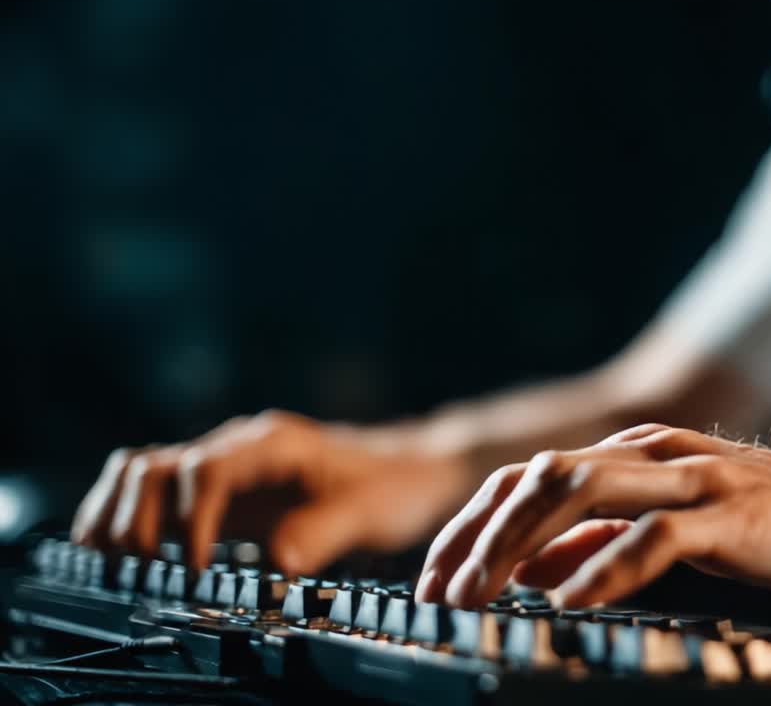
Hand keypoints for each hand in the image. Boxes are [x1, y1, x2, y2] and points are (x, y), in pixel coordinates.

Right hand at [72, 410, 482, 573]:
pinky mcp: (225, 493)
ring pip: (145, 473)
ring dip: (119, 514)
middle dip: (134, 517)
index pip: (205, 469)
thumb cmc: (395, 486)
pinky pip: (159, 493)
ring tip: (114, 561)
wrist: (412, 469)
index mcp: (270, 445)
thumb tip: (279, 560)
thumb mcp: (372, 511)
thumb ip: (326, 530)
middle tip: (140, 568)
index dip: (190, 519)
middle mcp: (238, 449)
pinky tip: (123, 553)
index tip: (196, 567)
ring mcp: (227, 468)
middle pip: (156, 466)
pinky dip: (130, 517)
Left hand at [416, 424, 770, 608]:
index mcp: (636, 455)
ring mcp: (693, 479)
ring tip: (483, 594)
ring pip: (583, 490)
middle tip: (440, 591)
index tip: (435, 577)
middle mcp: (655, 455)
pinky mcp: (731, 515)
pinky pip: (655, 536)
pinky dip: (605, 567)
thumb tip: (531, 566)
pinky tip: (570, 600)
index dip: (474, 525)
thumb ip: (603, 539)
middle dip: (479, 534)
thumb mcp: (672, 528)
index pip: (531, 478)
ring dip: (521, 544)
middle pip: (541, 477)